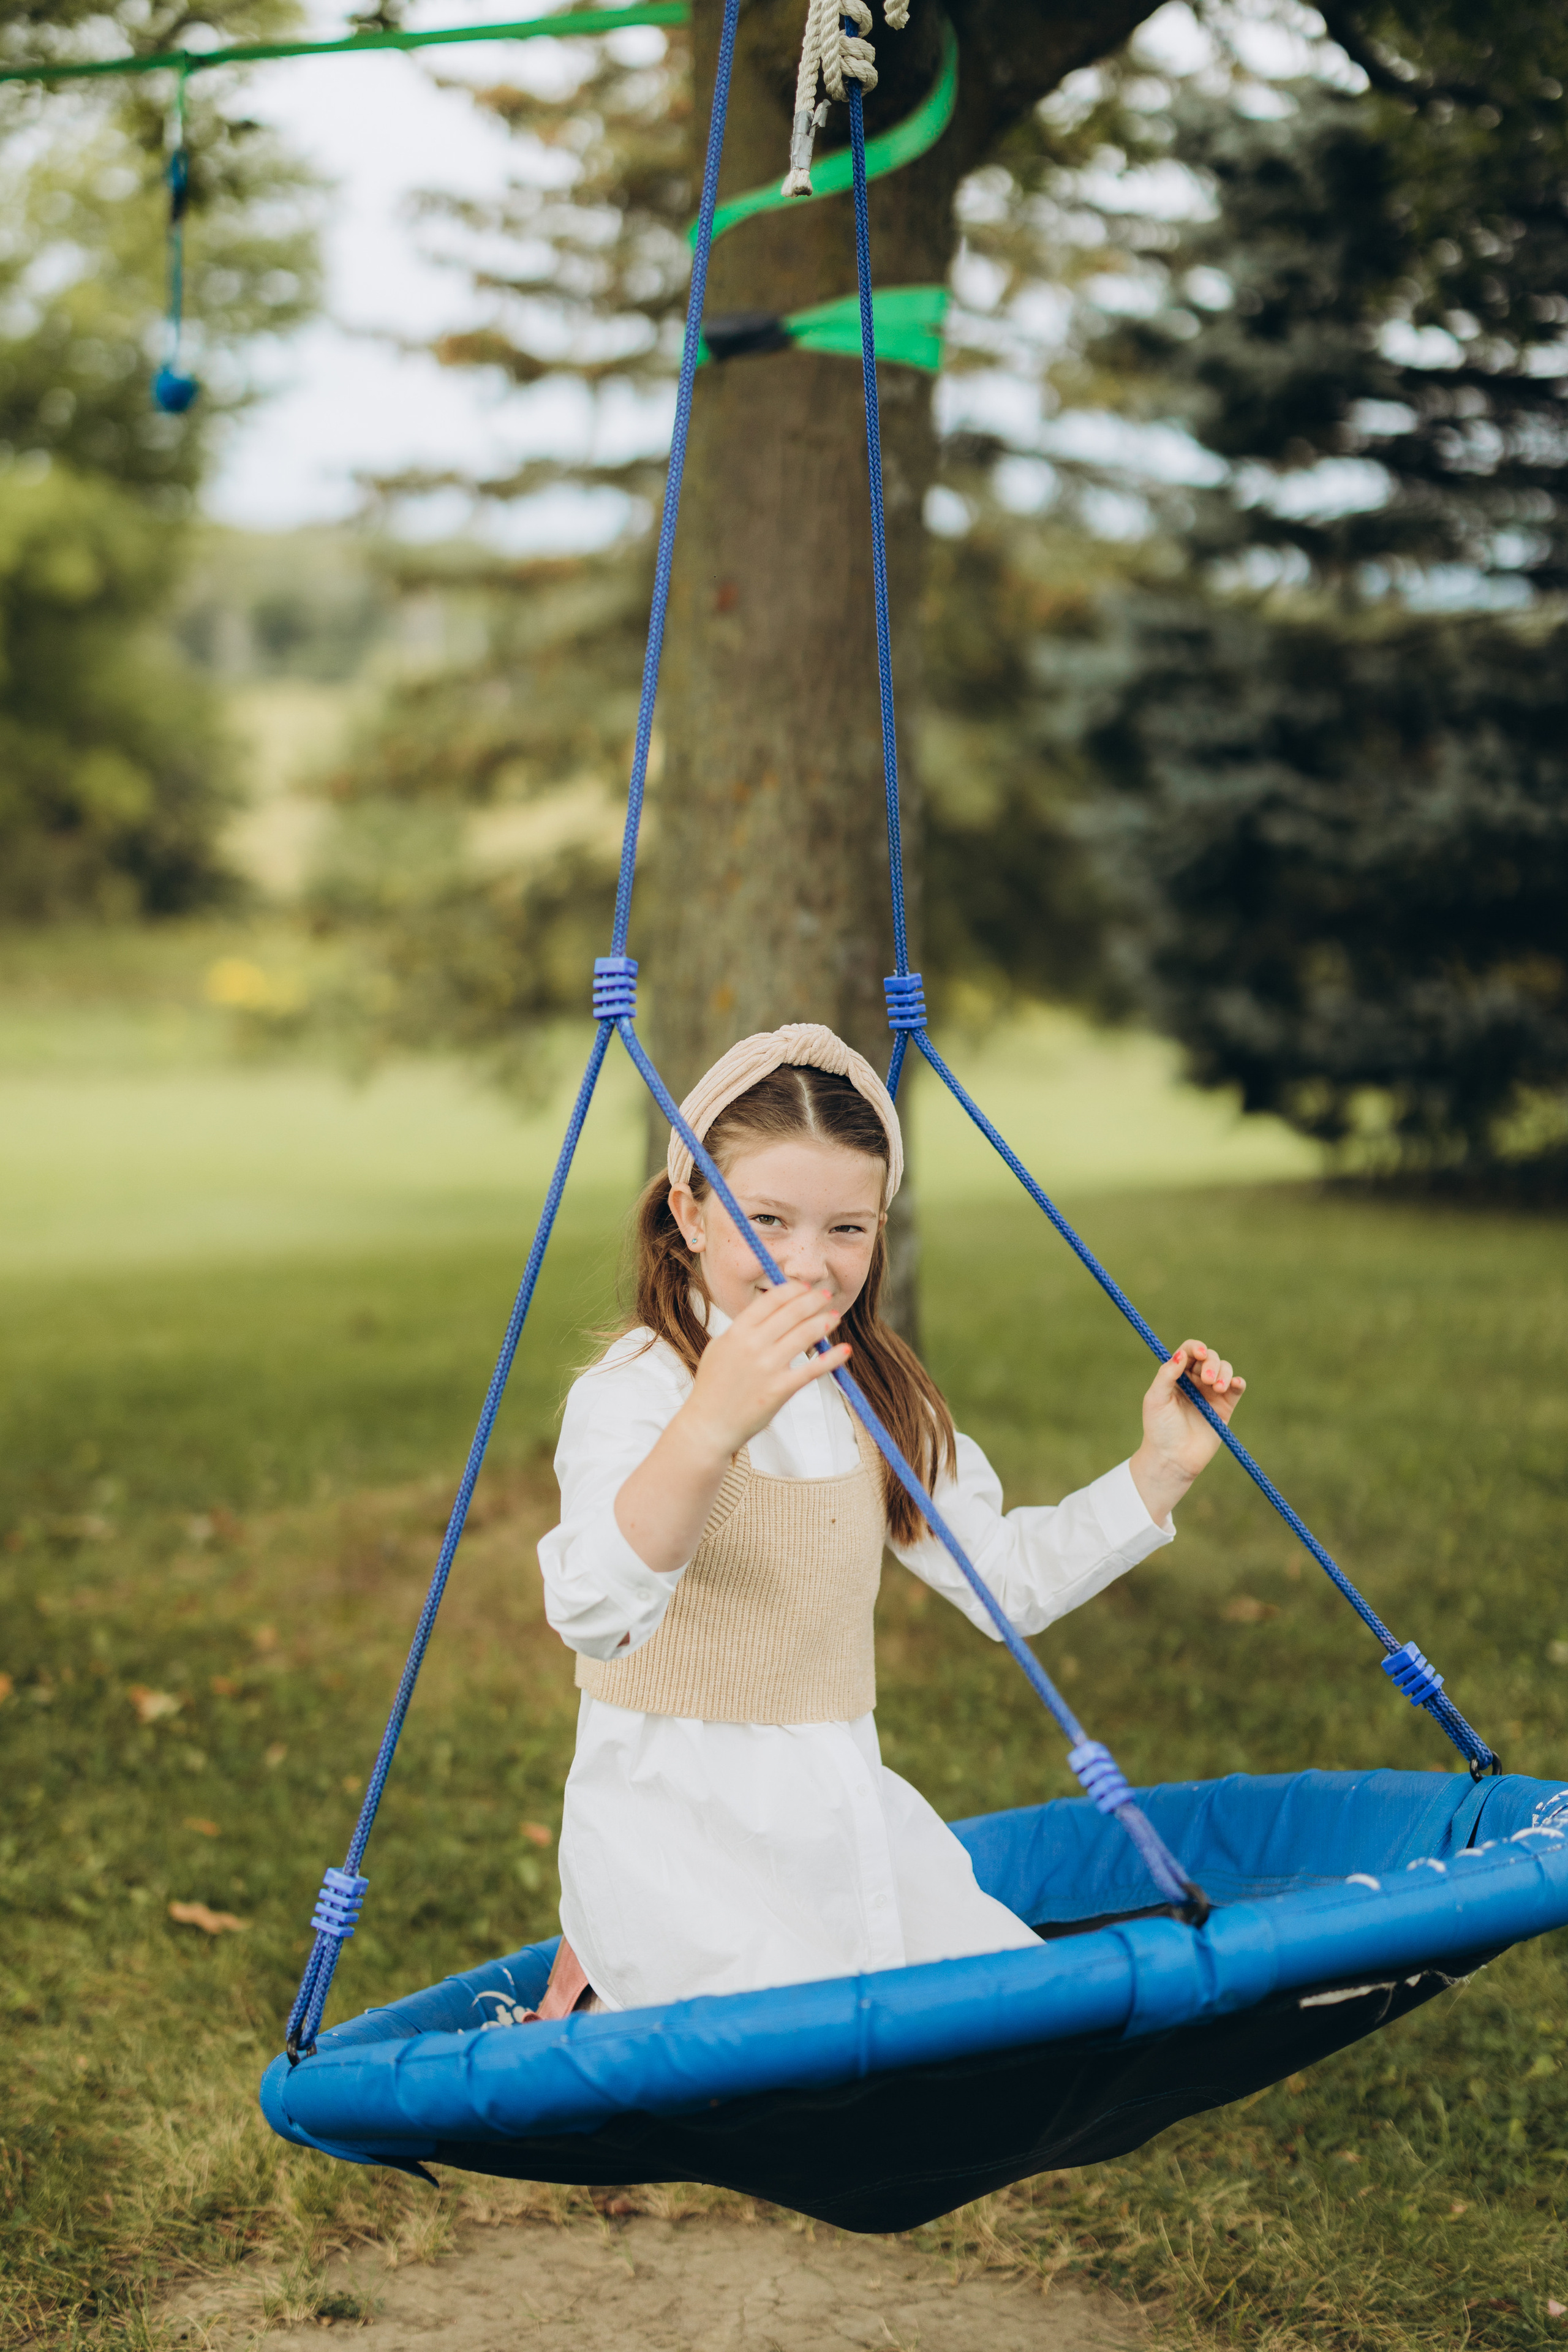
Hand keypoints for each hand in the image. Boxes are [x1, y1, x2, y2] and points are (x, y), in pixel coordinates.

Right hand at [684, 1279, 849, 1460]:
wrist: (708, 1425)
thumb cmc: (713, 1387)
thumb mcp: (720, 1348)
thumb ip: (742, 1329)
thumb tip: (768, 1312)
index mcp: (736, 1332)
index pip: (771, 1300)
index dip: (792, 1289)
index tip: (804, 1287)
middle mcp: (752, 1345)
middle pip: (792, 1312)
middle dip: (813, 1300)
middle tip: (826, 1294)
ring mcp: (767, 1368)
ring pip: (805, 1334)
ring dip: (824, 1321)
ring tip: (835, 1316)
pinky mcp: (780, 1390)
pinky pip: (813, 1369)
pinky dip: (832, 1358)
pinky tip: (844, 1350)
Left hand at [1129, 1339, 1245, 1525]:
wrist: (1173, 1459)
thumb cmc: (1159, 1429)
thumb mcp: (1156, 1399)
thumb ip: (1166, 1375)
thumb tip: (1181, 1354)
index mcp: (1176, 1376)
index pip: (1188, 1352)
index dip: (1195, 1348)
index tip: (1199, 1353)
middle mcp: (1194, 1381)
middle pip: (1209, 1358)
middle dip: (1210, 1363)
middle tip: (1205, 1380)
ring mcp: (1211, 1393)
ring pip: (1224, 1369)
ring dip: (1224, 1372)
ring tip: (1217, 1388)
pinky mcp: (1225, 1407)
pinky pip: (1237, 1388)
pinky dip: (1238, 1381)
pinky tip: (1235, 1384)